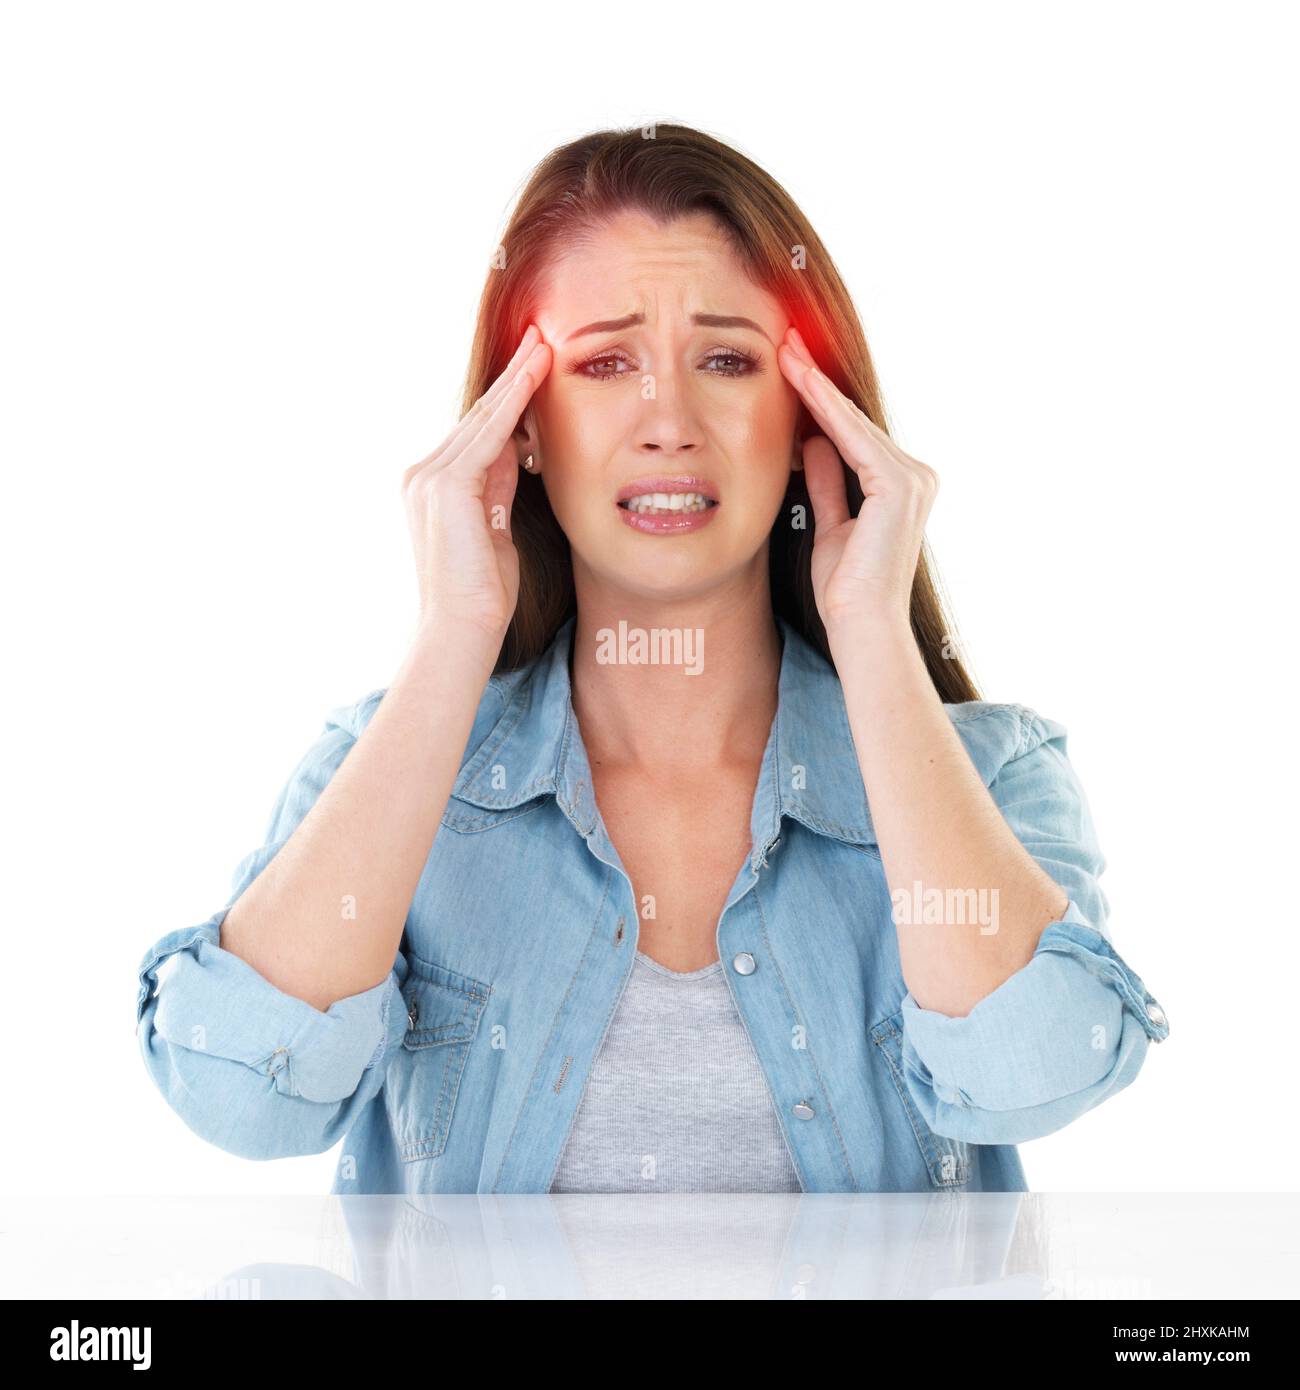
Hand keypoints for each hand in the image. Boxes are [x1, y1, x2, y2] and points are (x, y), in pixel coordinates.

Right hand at [401, 324, 551, 642]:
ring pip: (482, 418)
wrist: (463, 628)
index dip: (506, 400)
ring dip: (515, 380)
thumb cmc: (483, 593)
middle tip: (539, 339)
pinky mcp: (445, 485)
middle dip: (511, 378)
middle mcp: (422, 475)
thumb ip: (498, 487)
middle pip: (477, 416)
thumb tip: (514, 450)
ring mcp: (429, 478)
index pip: (476, 432)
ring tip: (542, 346)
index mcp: (432, 487)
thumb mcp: (496, 528)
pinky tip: (534, 376)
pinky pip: (487, 434)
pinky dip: (512, 403)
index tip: (532, 367)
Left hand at [777, 327, 938, 636]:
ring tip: (786, 351)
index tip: (790, 368)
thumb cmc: (846, 590)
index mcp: (901, 487)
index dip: (821, 401)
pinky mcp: (899, 485)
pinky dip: (825, 409)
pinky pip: (852, 438)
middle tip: (785, 343)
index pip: (853, 434)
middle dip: (817, 381)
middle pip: (854, 420)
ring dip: (816, 385)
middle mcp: (915, 476)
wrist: (861, 626)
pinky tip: (800, 382)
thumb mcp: (831, 525)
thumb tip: (813, 445)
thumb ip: (828, 483)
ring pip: (852, 422)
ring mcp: (912, 479)